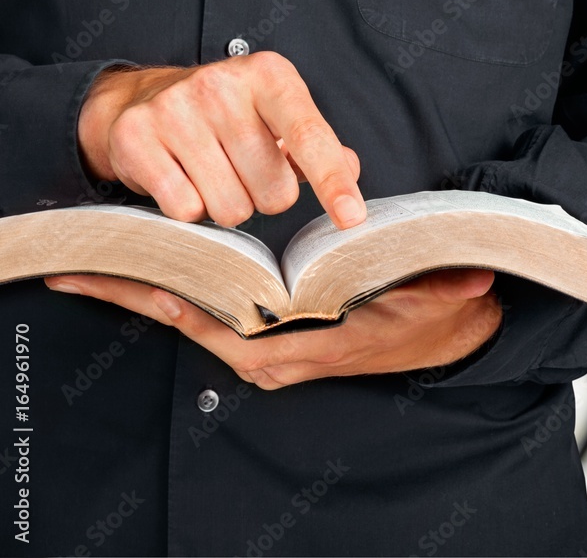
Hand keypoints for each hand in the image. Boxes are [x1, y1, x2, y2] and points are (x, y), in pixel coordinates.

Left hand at [44, 269, 501, 387]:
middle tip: (84, 268)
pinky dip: (180, 295)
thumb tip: (470, 283)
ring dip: (153, 294)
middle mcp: (284, 356)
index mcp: (316, 348)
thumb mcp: (441, 301)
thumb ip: (447, 290)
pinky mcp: (273, 338)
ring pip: (201, 325)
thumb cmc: (434, 317)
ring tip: (104, 262)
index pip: (237, 334)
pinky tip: (153, 268)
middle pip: (199, 329)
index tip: (150, 282)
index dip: (189, 310)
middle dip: (142, 298)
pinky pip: (215, 320)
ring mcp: (275, 351)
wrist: (447, 335)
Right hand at [79, 52, 364, 228]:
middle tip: (244, 170)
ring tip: (212, 172)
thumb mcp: (281, 115)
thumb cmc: (229, 113)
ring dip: (228, 205)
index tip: (351, 218)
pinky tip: (181, 176)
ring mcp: (174, 108)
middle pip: (274, 192)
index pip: (309, 137)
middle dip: (266, 196)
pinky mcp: (136, 136)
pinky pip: (186, 210)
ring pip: (231, 209)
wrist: (142, 96)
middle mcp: (222, 85)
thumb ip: (321, 146)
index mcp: (270, 76)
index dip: (332, 182)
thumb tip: (351, 169)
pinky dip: (189, 207)